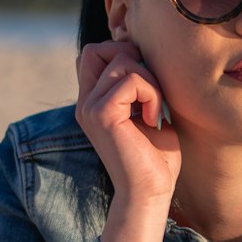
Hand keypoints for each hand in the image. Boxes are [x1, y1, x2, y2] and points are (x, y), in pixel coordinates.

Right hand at [76, 41, 181, 241]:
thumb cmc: (155, 157)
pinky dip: (151, 94)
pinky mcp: (102, 114)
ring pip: (122, 62)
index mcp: (93, 101)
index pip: (93, 54)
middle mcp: (85, 102)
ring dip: (149, 80)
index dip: (121, 53)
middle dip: (131, 57)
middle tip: (150, 88)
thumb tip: (146, 55)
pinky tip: (153, 119)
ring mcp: (90, 107)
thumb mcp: (147, 111)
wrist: (150, 192)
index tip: (146, 82)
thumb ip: (139, 85)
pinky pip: (132, 80)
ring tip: (154, 108)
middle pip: (98, 49)